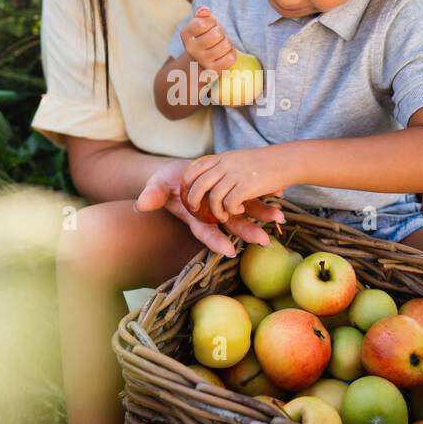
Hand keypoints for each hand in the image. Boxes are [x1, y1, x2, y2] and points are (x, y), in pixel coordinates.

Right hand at [135, 157, 284, 257]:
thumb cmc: (165, 183)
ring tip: (280, 218)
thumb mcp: (156, 186)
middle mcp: (213, 214)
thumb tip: (142, 204)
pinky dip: (266, 194)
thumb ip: (152, 195)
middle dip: (248, 233)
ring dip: (263, 215)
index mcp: (194, 216)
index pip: (205, 232)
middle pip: (232, 226)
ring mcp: (226, 203)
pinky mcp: (235, 190)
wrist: (177, 173)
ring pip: (247, 212)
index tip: (229, 250)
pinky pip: (252, 194)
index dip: (216, 241)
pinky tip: (280, 194)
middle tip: (265, 241)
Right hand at [179, 6, 236, 83]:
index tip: (210, 25)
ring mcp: (202, 61)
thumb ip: (202, 12)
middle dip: (221, 32)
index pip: (202, 23)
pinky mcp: (213, 71)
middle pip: (217, 34)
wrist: (198, 62)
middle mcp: (191, 49)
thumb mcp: (199, 22)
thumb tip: (205, 11)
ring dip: (227, 42)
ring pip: (226, 45)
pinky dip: (232, 53)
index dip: (212, 21)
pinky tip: (225, 53)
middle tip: (218, 36)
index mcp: (185, 34)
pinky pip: (231, 58)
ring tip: (221, 44)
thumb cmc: (203, 37)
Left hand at [182, 147, 294, 225]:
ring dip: (215, 211)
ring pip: (213, 197)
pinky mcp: (247, 186)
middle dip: (193, 200)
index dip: (188, 181)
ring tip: (222, 216)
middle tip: (195, 210)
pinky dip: (231, 211)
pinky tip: (239, 211)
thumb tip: (210, 178)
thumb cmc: (264, 162)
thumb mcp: (238, 158)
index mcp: (222, 158)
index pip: (195, 167)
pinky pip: (230, 203)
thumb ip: (224, 165)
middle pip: (199, 184)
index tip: (187, 192)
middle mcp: (226, 165)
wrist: (285, 160)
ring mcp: (236, 175)